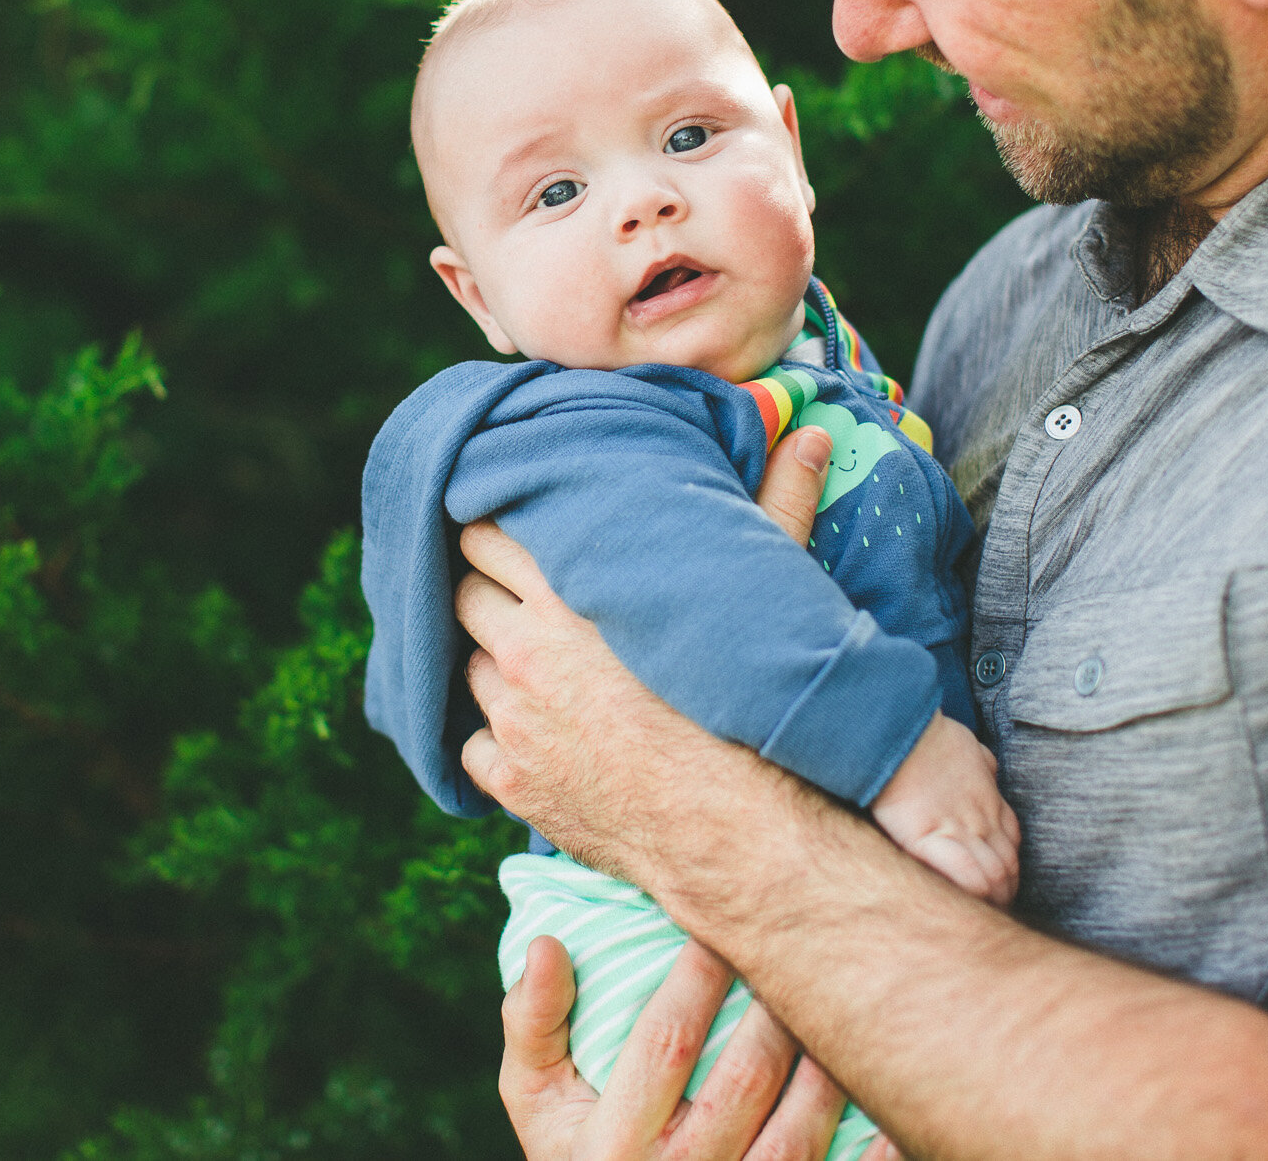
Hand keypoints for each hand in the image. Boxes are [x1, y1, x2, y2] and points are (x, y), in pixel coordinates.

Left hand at [453, 424, 841, 875]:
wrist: (741, 833)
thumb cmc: (752, 704)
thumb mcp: (765, 593)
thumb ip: (776, 505)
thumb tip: (805, 434)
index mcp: (570, 592)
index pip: (484, 531)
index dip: (498, 527)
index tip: (515, 529)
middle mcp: (523, 651)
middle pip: (463, 592)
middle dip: (484, 587)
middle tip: (519, 592)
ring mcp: (511, 721)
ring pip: (466, 665)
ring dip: (491, 659)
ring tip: (533, 664)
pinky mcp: (510, 782)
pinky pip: (472, 743)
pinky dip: (496, 735)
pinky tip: (535, 732)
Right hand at [499, 932, 890, 1160]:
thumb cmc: (574, 1143)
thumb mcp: (534, 1096)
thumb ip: (533, 1024)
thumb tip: (547, 944)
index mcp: (610, 1147)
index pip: (667, 1043)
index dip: (698, 975)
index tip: (720, 919)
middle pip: (745, 1079)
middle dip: (775, 1003)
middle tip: (799, 940)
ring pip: (799, 1133)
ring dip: (827, 1061)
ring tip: (841, 995)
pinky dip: (874, 1141)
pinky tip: (889, 1084)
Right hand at [869, 715, 1019, 904]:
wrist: (901, 733)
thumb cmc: (931, 736)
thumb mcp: (970, 746)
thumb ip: (982, 763)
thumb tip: (986, 769)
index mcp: (989, 799)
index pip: (1012, 841)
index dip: (1010, 865)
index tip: (1001, 879)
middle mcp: (981, 819)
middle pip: (1008, 865)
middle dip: (1006, 891)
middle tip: (994, 907)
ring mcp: (958, 830)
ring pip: (994, 876)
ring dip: (992, 899)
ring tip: (979, 913)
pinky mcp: (928, 839)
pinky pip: (965, 875)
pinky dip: (970, 893)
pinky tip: (961, 903)